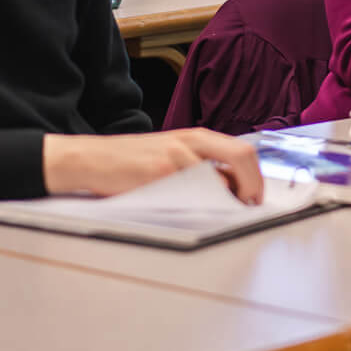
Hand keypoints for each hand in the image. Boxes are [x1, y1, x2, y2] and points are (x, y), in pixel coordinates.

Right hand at [42, 128, 262, 201]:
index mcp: (197, 137)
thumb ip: (201, 165)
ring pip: (218, 178)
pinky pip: (190, 191)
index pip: (244, 152)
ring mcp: (175, 155)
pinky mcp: (158, 172)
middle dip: (253, 186)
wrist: (93, 159)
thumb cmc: (134, 161)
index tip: (255, 199)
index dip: (257, 178)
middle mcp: (190, 142)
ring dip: (225, 200)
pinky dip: (198, 204)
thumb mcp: (173, 154)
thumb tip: (233, 189)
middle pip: (242, 157)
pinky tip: (191, 210)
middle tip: (249, 206)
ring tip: (218, 213)